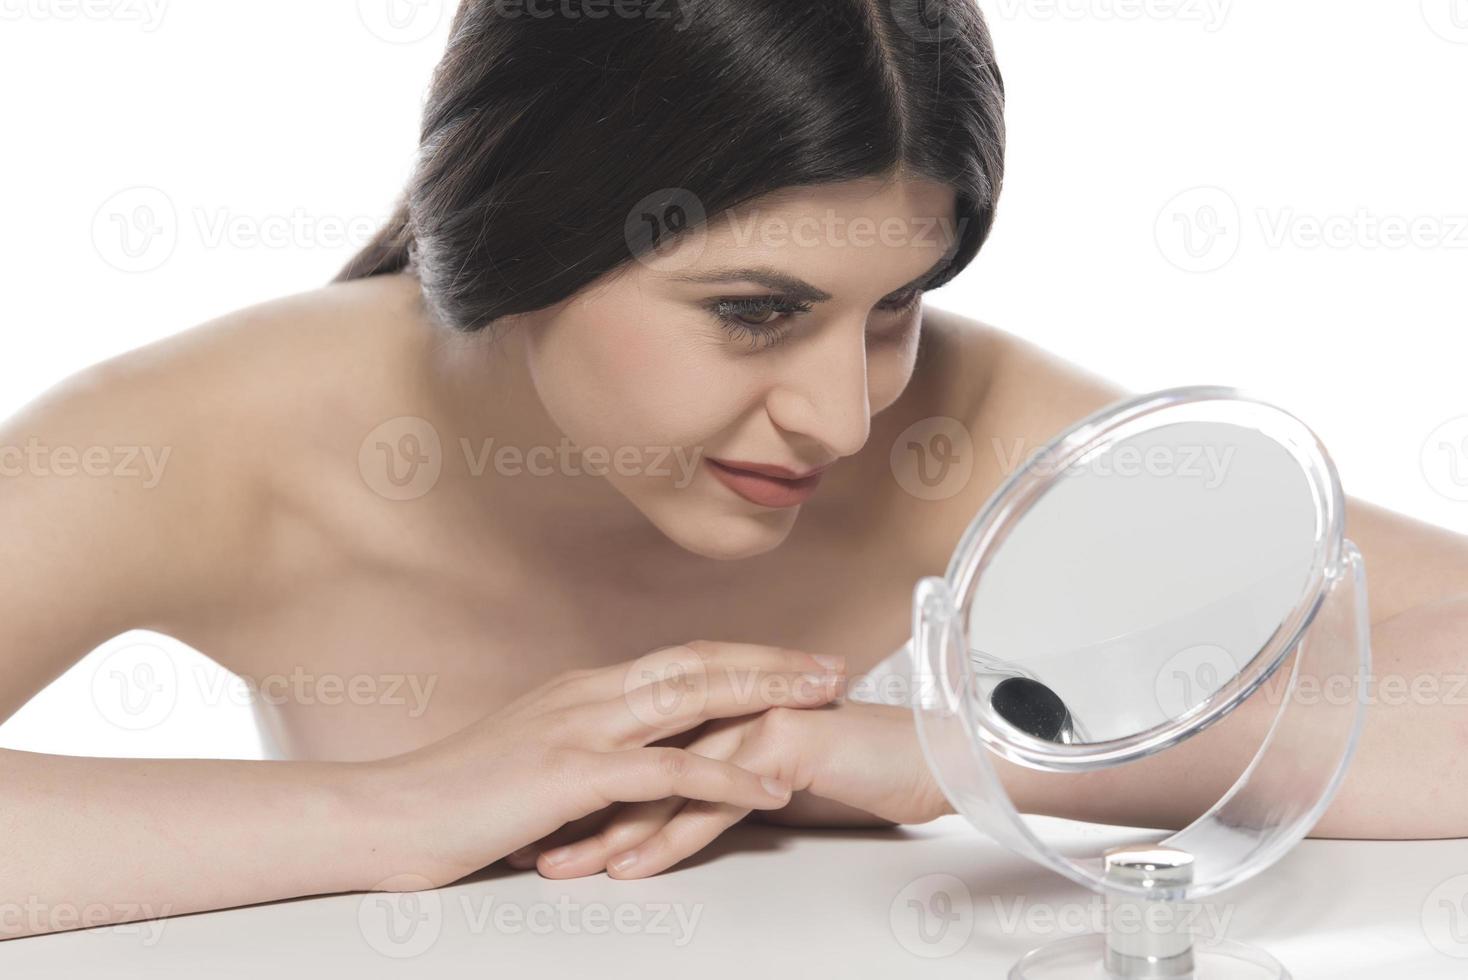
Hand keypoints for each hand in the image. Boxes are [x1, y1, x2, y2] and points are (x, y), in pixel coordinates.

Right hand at [360, 640, 846, 888]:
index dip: (741, 656)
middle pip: (699, 663)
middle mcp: (589, 694)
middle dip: (772, 662)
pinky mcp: (572, 772)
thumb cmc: (457, 798)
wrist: (391, 815)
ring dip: (765, 696)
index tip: (793, 660)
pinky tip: (768, 785)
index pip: (679, 659)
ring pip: (692, 698)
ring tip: (822, 703)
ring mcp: (580, 727)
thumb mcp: (532, 761)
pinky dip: (725, 776)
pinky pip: (667, 770)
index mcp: (583, 690)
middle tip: (832, 666)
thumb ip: (584, 752)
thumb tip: (628, 765)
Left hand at [525, 699, 951, 879]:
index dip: (583, 781)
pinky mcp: (781, 746)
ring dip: (607, 827)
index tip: (535, 817)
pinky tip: (635, 865)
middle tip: (521, 842)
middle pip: (631, 756)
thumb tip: (682, 804)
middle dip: (574, 804)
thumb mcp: (774, 773)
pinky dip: (668, 835)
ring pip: (661, 779)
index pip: (634, 743)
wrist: (933, 757)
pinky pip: (712, 799)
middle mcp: (727, 705)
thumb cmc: (858, 766)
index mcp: (718, 704)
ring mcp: (751, 720)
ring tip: (561, 866)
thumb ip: (726, 776)